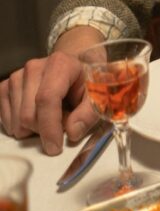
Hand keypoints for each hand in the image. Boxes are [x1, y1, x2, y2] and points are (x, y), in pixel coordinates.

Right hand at [0, 26, 101, 154]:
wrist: (75, 63)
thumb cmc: (88, 79)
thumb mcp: (99, 93)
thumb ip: (90, 112)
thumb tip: (73, 132)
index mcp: (60, 64)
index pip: (46, 99)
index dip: (50, 127)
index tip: (55, 147)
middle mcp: (34, 67)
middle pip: (28, 114)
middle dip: (45, 130)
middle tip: (63, 126)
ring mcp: (17, 76)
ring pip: (16, 120)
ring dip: (34, 129)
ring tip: (53, 117)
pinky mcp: (6, 86)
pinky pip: (5, 117)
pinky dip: (20, 125)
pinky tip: (37, 117)